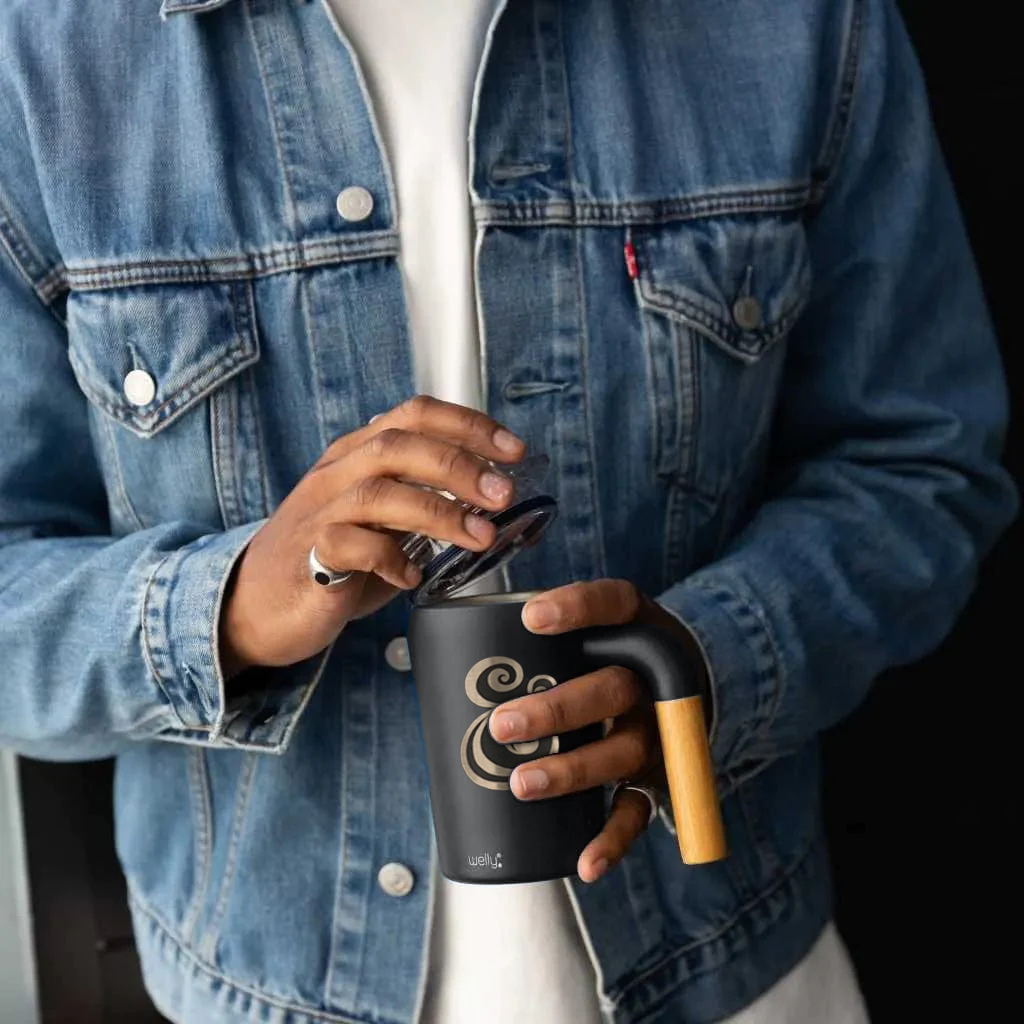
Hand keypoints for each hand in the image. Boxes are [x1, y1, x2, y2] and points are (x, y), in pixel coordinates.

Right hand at [220, 396, 524, 675]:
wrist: (256, 604)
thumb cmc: (332, 558)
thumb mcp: (382, 518)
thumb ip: (424, 501)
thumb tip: (493, 502)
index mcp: (358, 454)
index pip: (414, 415)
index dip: (468, 425)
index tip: (513, 450)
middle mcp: (338, 474)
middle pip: (398, 445)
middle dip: (460, 465)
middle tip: (503, 494)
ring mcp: (320, 513)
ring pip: (379, 492)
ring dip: (438, 511)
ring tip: (480, 536)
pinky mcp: (309, 557)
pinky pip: (351, 547)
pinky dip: (391, 559)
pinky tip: (414, 575)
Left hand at [487, 579, 693, 882]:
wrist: (684, 684)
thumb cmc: (609, 654)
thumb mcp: (593, 625)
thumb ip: (540, 631)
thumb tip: (446, 651)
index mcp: (633, 629)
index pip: (612, 604)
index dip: (576, 608)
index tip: (530, 617)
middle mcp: (652, 680)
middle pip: (610, 690)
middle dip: (555, 710)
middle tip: (501, 723)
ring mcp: (658, 732)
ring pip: (619, 752)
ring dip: (570, 771)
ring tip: (521, 784)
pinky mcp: (658, 778)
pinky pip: (637, 811)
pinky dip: (612, 840)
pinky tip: (584, 863)